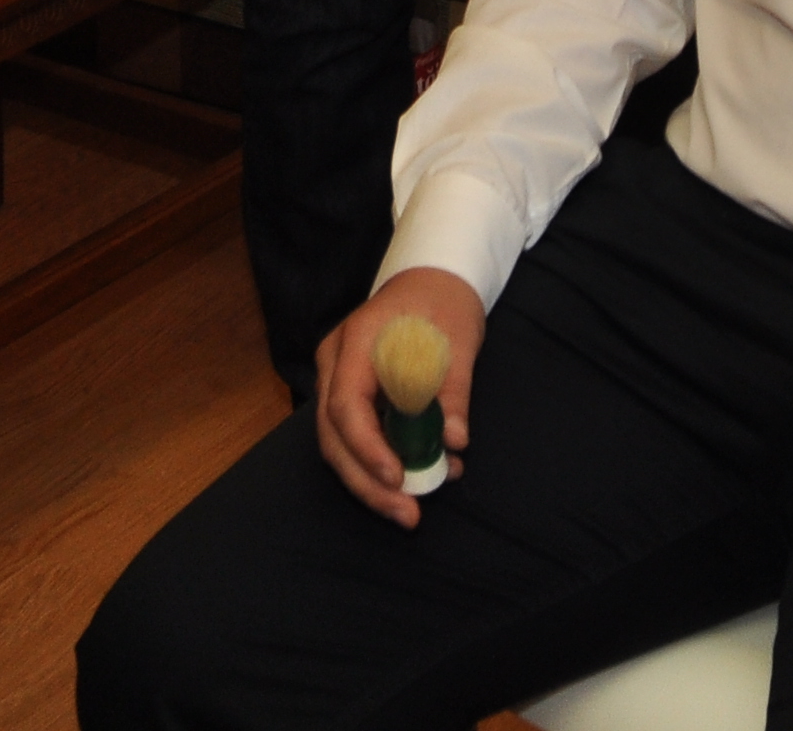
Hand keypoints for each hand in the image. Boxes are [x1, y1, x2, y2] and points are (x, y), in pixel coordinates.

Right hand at [311, 266, 486, 528]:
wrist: (433, 277)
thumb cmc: (443, 299)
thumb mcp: (458, 337)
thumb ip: (452, 390)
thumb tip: (455, 441)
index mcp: (356, 342)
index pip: (346, 406)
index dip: (368, 449)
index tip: (398, 478)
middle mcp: (335, 364)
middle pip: (334, 436)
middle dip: (368, 482)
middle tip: (408, 514)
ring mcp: (338, 380)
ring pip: (340, 444)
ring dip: (373, 482)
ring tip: (413, 508)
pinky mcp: (352, 395)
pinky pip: (358, 438)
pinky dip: (384, 464)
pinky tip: (420, 479)